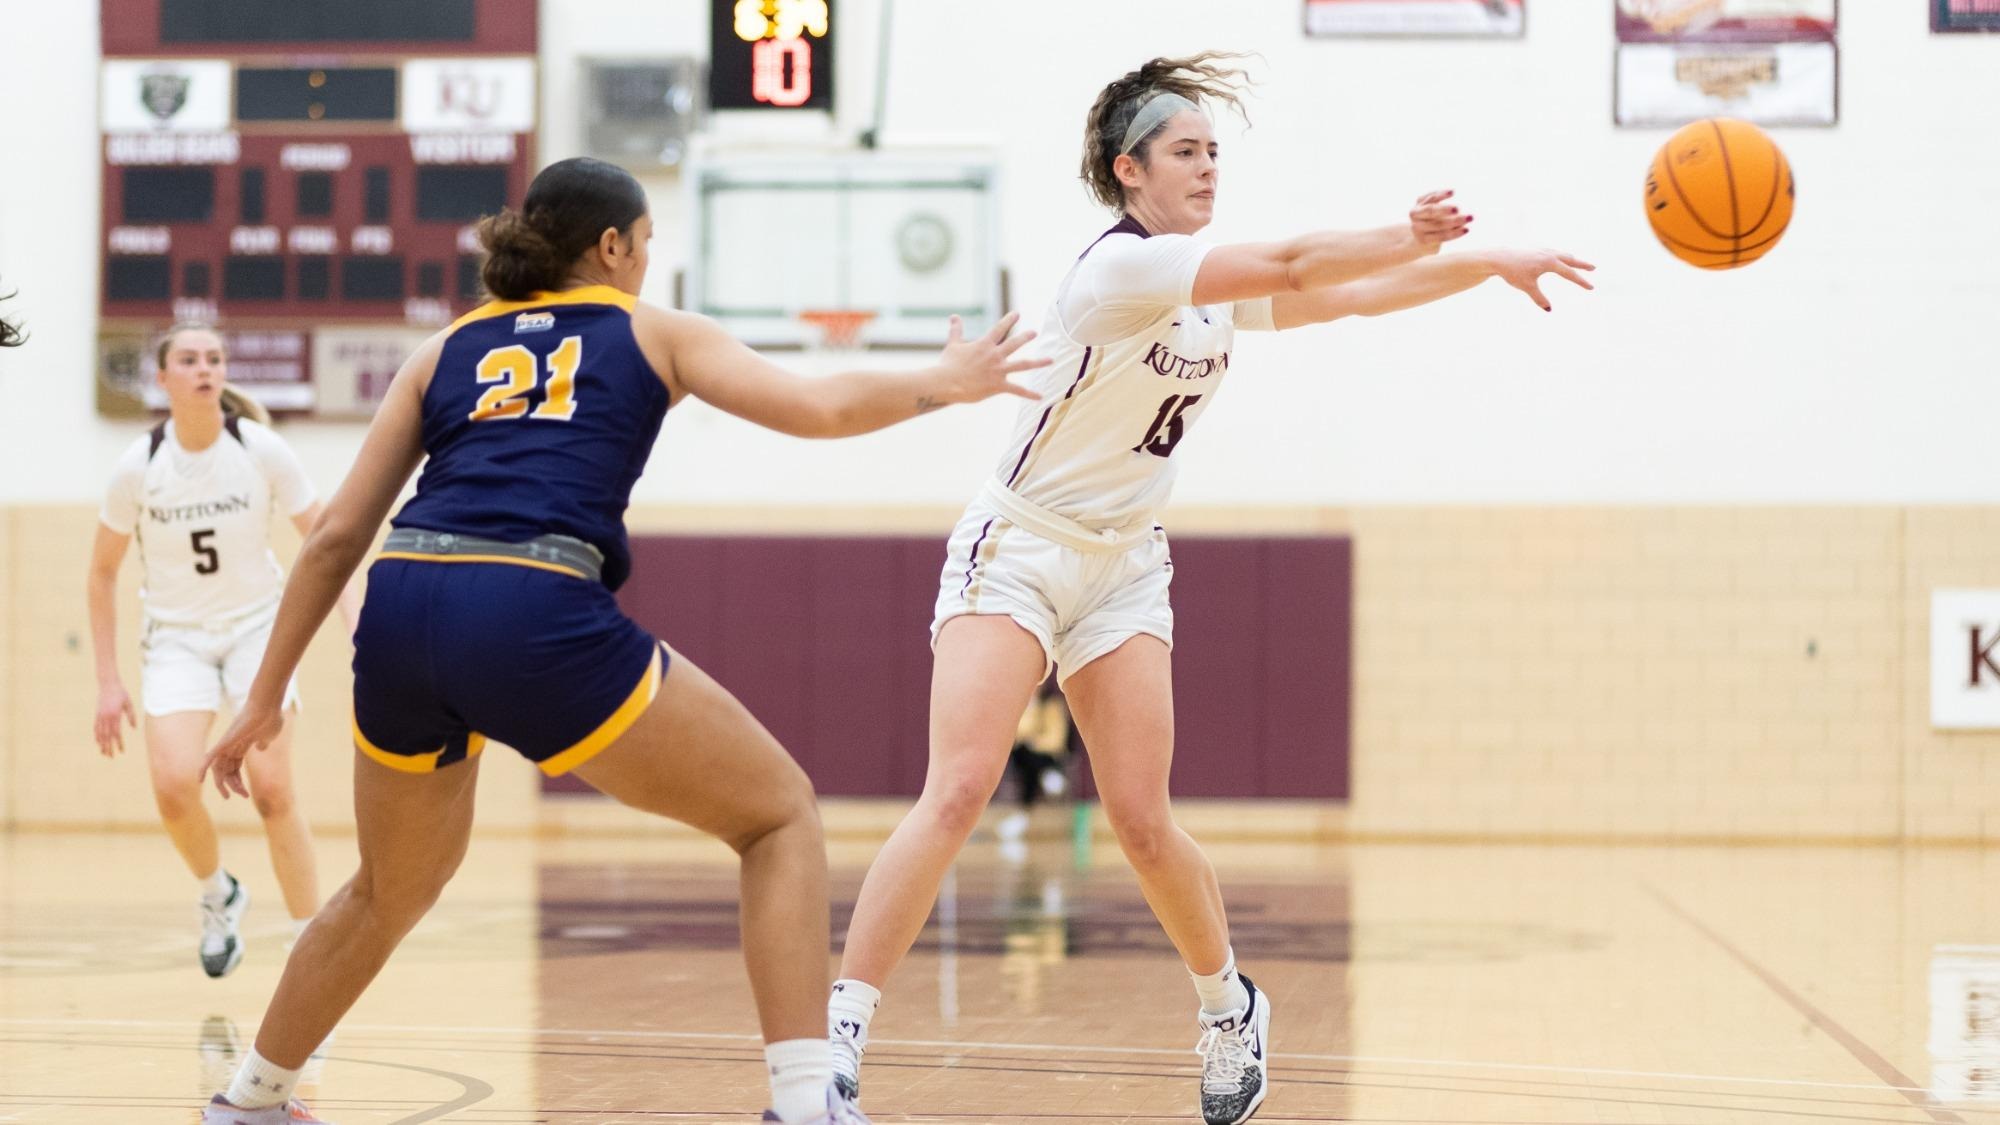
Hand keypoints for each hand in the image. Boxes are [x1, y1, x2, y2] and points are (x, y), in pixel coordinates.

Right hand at [94, 682, 135, 756]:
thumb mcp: (129, 704)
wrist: (108, 684)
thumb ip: (131, 716)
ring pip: (100, 733)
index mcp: (114, 716)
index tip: (121, 751)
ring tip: (103, 753)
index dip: (118, 743)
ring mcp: (100, 716)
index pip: (116, 733)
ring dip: (101, 744)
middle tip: (111, 757)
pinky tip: (98, 742)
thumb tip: (134, 728)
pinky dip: (96, 736)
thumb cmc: (121, 694)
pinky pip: (96, 728)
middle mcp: (105, 718)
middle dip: (109, 747)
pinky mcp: (97, 714)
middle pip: (107, 736)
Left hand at [202, 699, 285, 798]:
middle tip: (243, 796)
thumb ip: (263, 742)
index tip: (244, 795)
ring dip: (223, 784)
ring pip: (219, 768)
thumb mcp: (269, 735)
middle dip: (233, 786)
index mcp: (242, 745)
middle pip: (226, 771)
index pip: (234, 767)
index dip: (238, 782)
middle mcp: (231, 745)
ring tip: (230, 796)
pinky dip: (202, 768)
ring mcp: (227, 743)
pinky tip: (199, 780)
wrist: (268, 706)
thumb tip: (260, 747)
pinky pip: (209, 757)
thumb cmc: (270, 718)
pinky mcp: (224, 741)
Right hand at [931, 313, 1049, 407]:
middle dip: (1026, 337)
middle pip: (1015, 343)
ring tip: (1050, 360)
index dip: (1009, 320)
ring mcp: (998, 370)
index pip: (999, 329)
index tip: (1017, 313)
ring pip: (1023, 364)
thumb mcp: (953, 345)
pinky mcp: (998, 385)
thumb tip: (954, 316)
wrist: (946, 383)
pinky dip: (1029, 394)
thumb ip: (956, 330)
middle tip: (1034, 332)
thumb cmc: (948, 365)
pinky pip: (1017, 390)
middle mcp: (995, 355)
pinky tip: (1040, 396)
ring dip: (1038, 362)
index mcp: (984, 345)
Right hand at [1410, 189, 1472, 251]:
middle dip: (1444, 209)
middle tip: (1458, 208)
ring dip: (1455, 221)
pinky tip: (1466, 229)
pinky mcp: (1424, 240)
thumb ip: (1441, 206)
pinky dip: (1455, 233)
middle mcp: (1415, 216)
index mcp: (1418, 205)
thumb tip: (1459, 210)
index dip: (1441, 195)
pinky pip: (1442, 236)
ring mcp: (1418, 229)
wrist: (1421, 240)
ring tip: (1470, 218)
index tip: (1453, 192)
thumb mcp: (1433, 210)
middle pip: (1431, 211)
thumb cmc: (1431, 221)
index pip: (1430, 198)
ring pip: (1438, 224)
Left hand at [1489, 248, 1595, 310]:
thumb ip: (1539, 298)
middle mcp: (1549, 254)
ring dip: (1571, 259)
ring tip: (1577, 263)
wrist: (1499, 258)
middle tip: (1593, 268)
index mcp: (1550, 263)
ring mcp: (1543, 250)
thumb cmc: (1513, 272)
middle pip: (1570, 260)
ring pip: (1561, 254)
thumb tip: (1549, 310)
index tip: (1591, 287)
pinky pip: (1553, 252)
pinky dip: (1560, 256)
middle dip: (1582, 265)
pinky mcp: (1536, 249)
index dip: (1581, 281)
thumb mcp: (1527, 287)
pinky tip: (1558, 258)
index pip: (1570, 274)